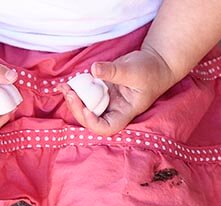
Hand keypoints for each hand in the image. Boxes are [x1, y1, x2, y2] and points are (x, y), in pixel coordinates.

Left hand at [58, 46, 176, 135]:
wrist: (155, 63)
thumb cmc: (151, 71)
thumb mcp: (134, 70)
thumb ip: (114, 71)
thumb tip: (94, 69)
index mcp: (124, 112)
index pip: (106, 127)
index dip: (93, 123)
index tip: (86, 109)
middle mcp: (113, 109)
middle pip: (91, 119)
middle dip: (77, 108)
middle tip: (70, 93)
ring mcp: (106, 100)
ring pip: (85, 106)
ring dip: (72, 99)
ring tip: (64, 87)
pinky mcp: (101, 89)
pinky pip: (85, 93)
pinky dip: (75, 88)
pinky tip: (66, 83)